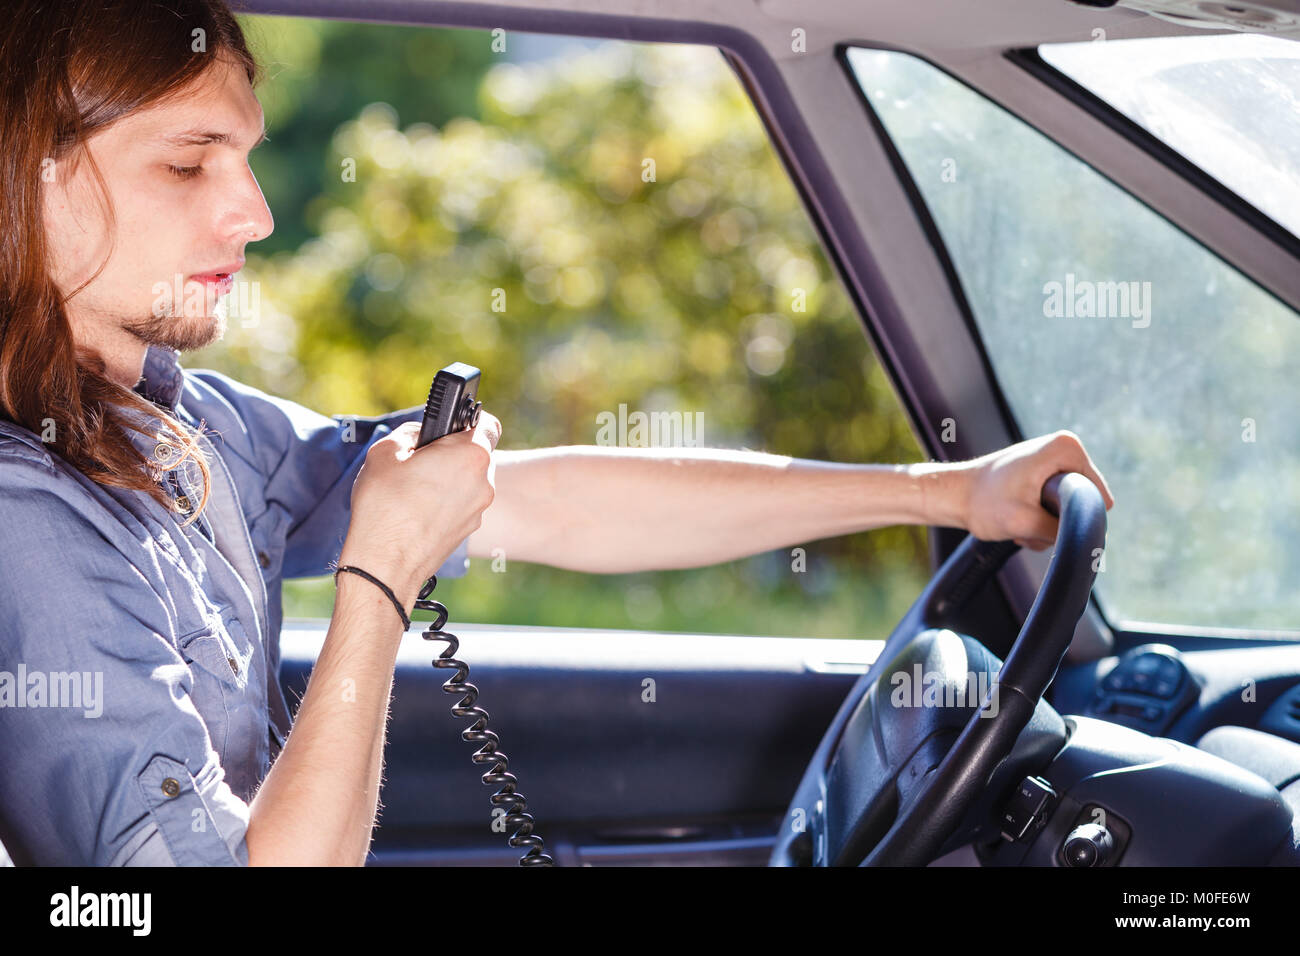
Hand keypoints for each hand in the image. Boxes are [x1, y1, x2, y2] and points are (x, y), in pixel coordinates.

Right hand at [339, 411, 502, 607]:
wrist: (384, 565)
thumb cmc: (384, 507)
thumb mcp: (385, 452)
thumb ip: (411, 433)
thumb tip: (421, 435)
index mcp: (471, 455)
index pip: (488, 423)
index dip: (468, 420)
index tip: (448, 426)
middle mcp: (484, 482)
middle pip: (475, 454)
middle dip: (451, 452)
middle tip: (419, 459)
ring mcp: (479, 509)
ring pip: (468, 481)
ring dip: (448, 479)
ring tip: (413, 487)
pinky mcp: (468, 530)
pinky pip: (461, 504)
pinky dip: (445, 502)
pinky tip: (417, 509)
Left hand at [955, 430, 1113, 549]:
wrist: (954, 496)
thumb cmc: (982, 503)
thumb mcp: (1024, 522)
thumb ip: (1060, 530)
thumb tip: (1087, 539)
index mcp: (1067, 448)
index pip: (1099, 497)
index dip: (1075, 517)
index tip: (1042, 517)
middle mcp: (1065, 448)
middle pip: (1083, 503)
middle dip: (1057, 521)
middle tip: (1027, 520)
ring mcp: (1054, 461)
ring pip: (1069, 509)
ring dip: (1045, 524)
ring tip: (1018, 519)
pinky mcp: (1045, 474)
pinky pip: (1056, 506)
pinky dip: (1038, 519)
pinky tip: (1017, 518)